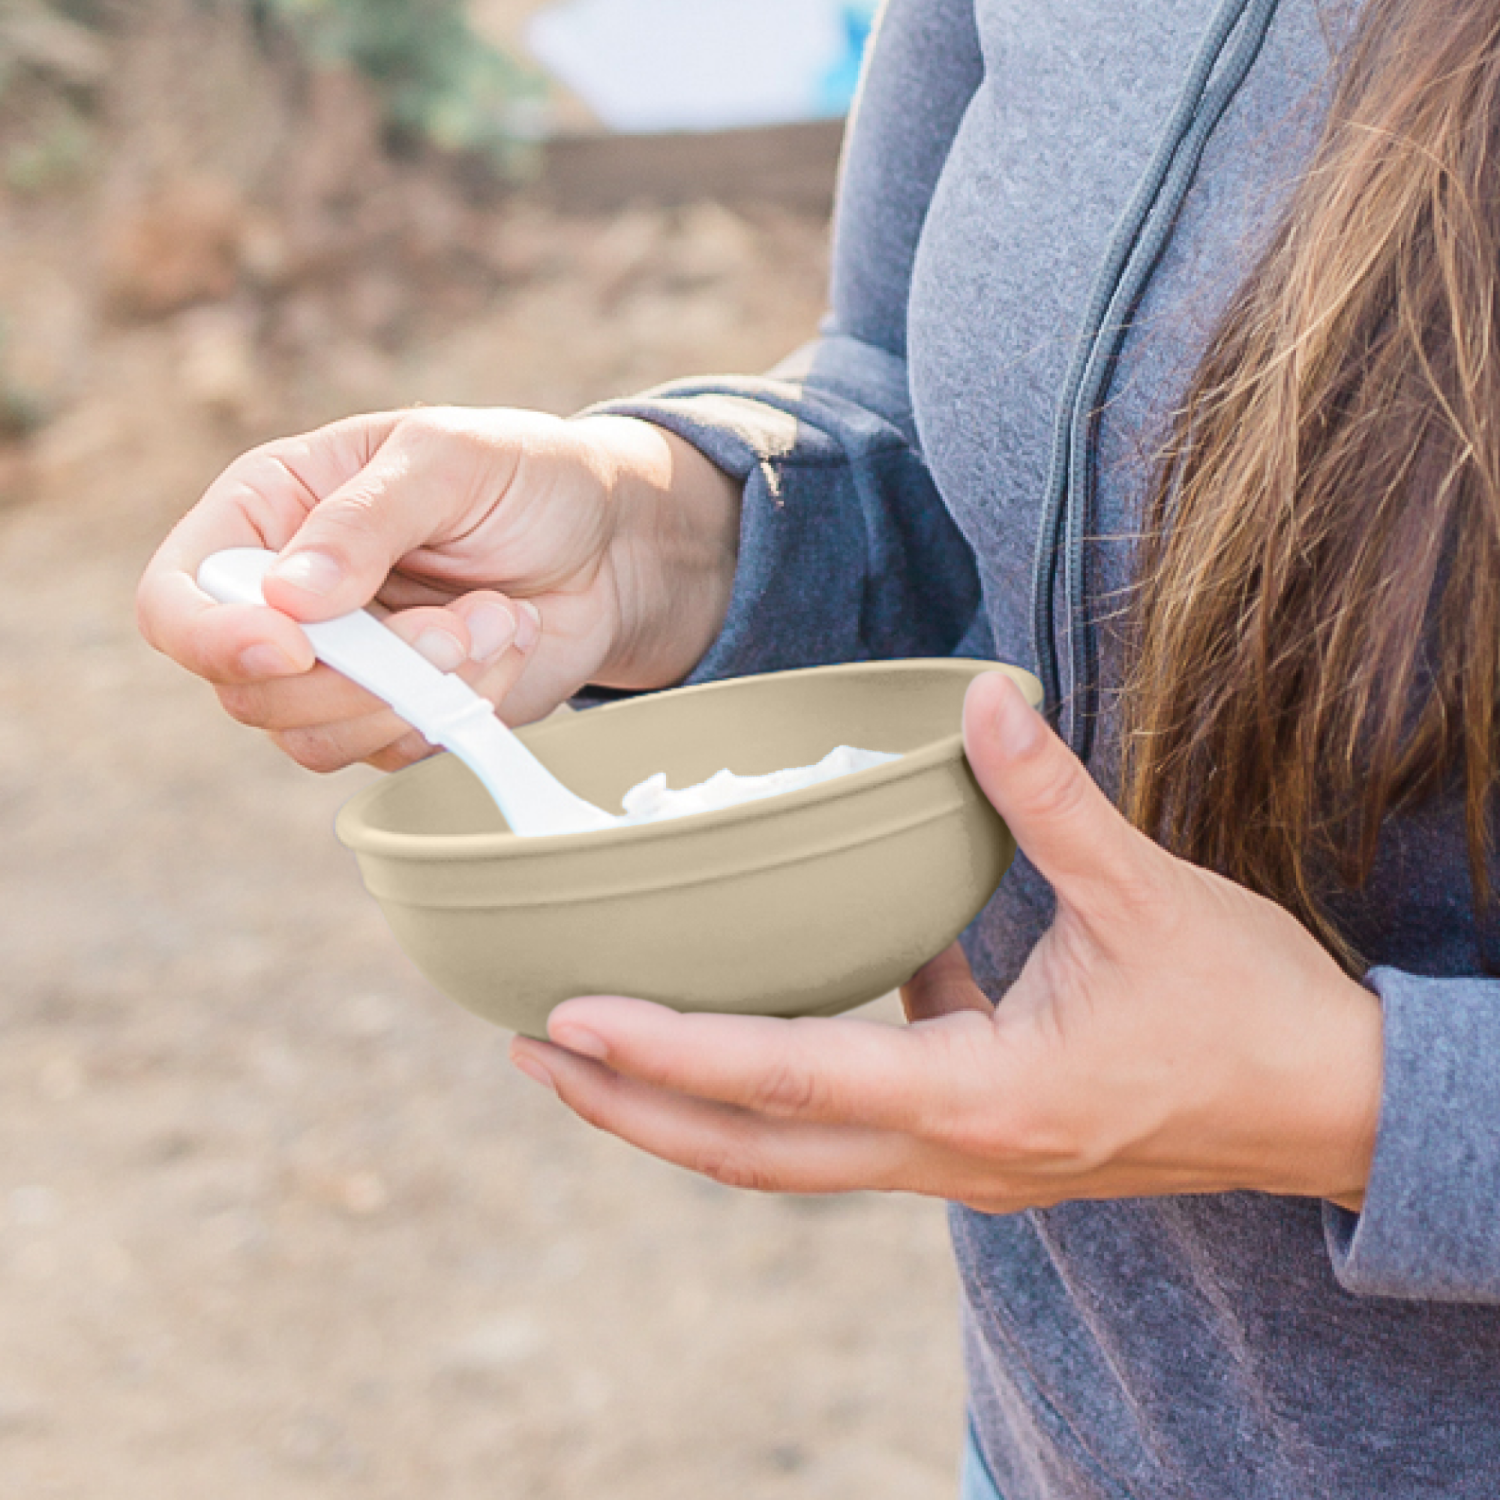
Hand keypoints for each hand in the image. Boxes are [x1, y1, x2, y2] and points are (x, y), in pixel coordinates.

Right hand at [137, 408, 740, 771]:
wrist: (610, 542)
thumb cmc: (523, 476)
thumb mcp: (446, 460)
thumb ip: (366, 520)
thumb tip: (289, 598)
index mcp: (268, 514)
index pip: (177, 599)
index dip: (212, 638)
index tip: (290, 648)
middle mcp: (287, 601)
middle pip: (249, 691)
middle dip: (361, 673)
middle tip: (455, 625)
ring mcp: (343, 669)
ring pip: (317, 737)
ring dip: (417, 694)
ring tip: (495, 620)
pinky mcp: (401, 714)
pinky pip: (397, 750)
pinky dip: (459, 709)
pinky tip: (508, 645)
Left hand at [510, 672, 1383, 1213]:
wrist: (1334, 1108)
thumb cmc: (1249, 1015)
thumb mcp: (1148, 895)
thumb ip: (1048, 801)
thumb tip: (981, 701)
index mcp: (982, 1099)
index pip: (791, 1082)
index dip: (672, 1055)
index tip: (567, 1024)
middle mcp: (952, 1156)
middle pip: (755, 1154)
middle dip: (637, 1111)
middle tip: (535, 1056)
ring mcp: (964, 1165)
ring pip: (792, 1156)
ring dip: (692, 1108)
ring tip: (604, 1054)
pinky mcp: (981, 1146)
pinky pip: (854, 1124)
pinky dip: (786, 1083)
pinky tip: (768, 1015)